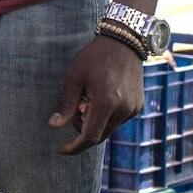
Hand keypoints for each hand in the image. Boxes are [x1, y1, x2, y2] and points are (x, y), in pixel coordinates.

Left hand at [50, 35, 145, 154]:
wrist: (124, 42)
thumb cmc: (94, 57)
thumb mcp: (74, 77)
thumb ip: (66, 104)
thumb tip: (54, 126)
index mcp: (106, 102)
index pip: (90, 136)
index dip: (74, 147)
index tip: (61, 149)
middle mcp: (123, 109)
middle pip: (99, 136)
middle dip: (82, 130)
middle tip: (75, 110)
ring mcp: (133, 109)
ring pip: (108, 129)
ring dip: (94, 123)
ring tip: (87, 99)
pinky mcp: (138, 106)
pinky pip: (117, 120)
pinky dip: (105, 116)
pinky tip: (99, 97)